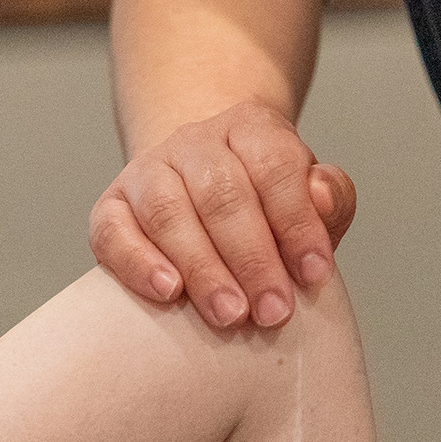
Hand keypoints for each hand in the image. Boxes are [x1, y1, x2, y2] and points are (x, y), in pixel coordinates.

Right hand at [89, 101, 357, 329]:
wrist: (202, 188)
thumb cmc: (267, 206)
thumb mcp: (310, 196)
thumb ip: (330, 198)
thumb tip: (321, 198)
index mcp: (250, 127)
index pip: (274, 164)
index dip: (297, 221)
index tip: (314, 275)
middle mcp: (193, 140)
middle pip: (221, 192)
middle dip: (252, 258)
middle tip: (273, 312)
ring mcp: (146, 171)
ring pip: (167, 210)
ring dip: (202, 267)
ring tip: (230, 315)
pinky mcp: (110, 207)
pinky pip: (113, 231)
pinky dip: (138, 262)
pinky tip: (168, 292)